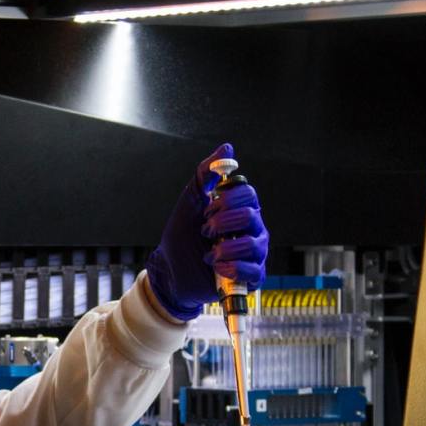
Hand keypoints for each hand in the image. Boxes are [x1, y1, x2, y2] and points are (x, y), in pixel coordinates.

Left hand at [144, 143, 269, 320]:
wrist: (171, 270)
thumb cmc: (183, 235)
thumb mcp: (190, 201)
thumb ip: (206, 174)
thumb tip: (227, 148)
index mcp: (241, 209)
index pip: (248, 194)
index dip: (226, 200)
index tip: (207, 208)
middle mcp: (253, 229)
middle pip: (251, 215)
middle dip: (221, 223)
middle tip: (205, 231)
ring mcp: (254, 253)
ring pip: (252, 244)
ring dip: (224, 248)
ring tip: (209, 254)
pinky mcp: (251, 277)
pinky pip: (252, 271)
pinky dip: (231, 268)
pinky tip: (216, 268)